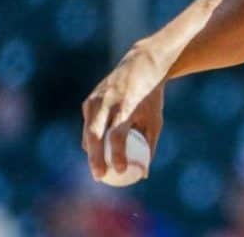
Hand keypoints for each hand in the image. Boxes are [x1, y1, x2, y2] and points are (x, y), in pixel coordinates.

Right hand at [81, 47, 165, 180]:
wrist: (140, 67)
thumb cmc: (151, 99)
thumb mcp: (155, 120)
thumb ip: (149, 145)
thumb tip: (143, 173)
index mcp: (125, 106)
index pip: (117, 134)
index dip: (117, 154)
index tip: (122, 170)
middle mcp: (107, 102)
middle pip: (95, 135)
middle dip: (95, 158)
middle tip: (100, 176)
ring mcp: (95, 100)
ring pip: (88, 131)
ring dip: (91, 151)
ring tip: (98, 169)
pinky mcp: (89, 101)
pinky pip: (88, 125)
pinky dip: (91, 138)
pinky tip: (96, 152)